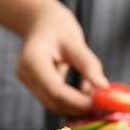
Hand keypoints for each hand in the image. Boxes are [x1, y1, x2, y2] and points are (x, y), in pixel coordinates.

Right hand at [15, 1, 107, 115]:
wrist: (41, 23)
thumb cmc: (57, 26)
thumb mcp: (75, 41)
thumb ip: (88, 65)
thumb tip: (103, 88)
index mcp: (32, 60)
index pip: (55, 90)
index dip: (78, 101)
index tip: (99, 102)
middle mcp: (26, 75)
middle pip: (53, 102)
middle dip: (79, 106)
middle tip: (101, 101)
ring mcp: (28, 83)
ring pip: (54, 106)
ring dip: (77, 106)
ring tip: (94, 93)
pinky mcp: (35, 88)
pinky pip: (54, 101)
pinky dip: (72, 102)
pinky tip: (85, 91)